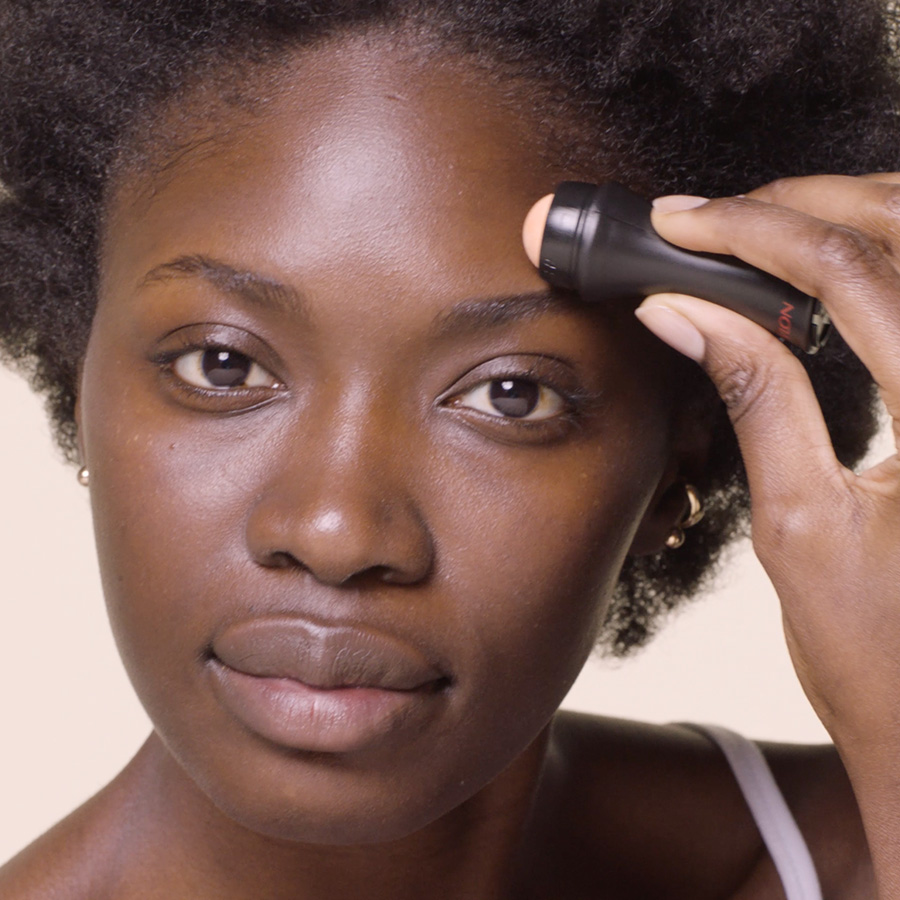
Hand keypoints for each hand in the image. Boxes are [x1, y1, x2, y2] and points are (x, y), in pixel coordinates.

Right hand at [637, 175, 899, 892]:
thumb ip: (752, 397)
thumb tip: (681, 313)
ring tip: (760, 224)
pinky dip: (883, 255)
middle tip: (711, 213)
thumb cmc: (876, 655)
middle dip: (799, 202)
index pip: (850, 276)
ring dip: (849, 212)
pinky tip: (832, 267)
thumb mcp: (798, 524)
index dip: (750, 234)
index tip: (678, 222)